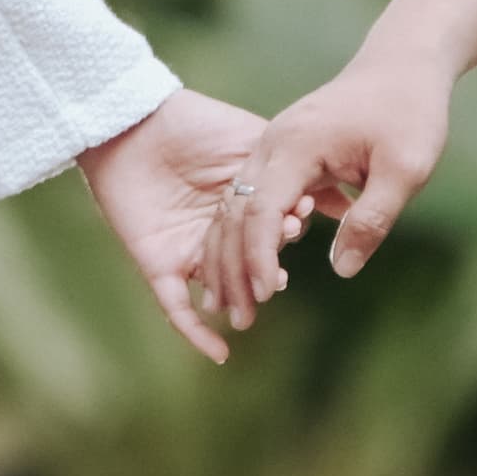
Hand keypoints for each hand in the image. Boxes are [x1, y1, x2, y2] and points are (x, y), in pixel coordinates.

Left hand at [79, 89, 271, 365]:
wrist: (134, 121)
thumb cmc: (195, 124)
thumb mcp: (254, 142)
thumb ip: (290, 170)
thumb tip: (342, 187)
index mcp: (243, 208)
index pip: (270, 236)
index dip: (283, 235)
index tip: (298, 225)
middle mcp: (219, 234)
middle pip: (249, 268)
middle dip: (266, 274)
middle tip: (279, 267)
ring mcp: (190, 252)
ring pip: (221, 289)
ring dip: (242, 301)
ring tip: (262, 295)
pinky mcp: (159, 264)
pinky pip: (177, 308)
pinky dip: (196, 333)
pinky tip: (220, 353)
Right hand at [199, 44, 456, 331]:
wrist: (403, 66)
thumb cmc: (410, 113)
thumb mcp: (406, 170)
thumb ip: (372, 220)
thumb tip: (342, 269)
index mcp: (296, 144)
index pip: (263, 208)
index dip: (259, 255)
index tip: (264, 296)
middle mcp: (272, 143)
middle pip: (236, 211)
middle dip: (233, 266)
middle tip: (239, 319)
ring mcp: (272, 147)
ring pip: (236, 207)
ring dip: (233, 256)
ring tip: (238, 305)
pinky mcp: (282, 156)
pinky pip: (252, 200)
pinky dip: (248, 237)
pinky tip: (254, 274)